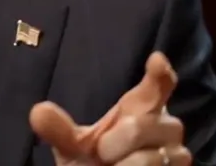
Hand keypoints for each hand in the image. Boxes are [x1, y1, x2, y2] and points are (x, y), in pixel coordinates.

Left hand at [29, 52, 190, 164]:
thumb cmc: (94, 162)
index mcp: (141, 107)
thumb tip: (38, 111)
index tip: (156, 60)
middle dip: (115, 142)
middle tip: (102, 152)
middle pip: (142, 125)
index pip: (159, 84)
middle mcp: (165, 125)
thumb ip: (60, 130)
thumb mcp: (72, 147)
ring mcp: (177, 152)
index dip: (160, 73)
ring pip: (152, 158)